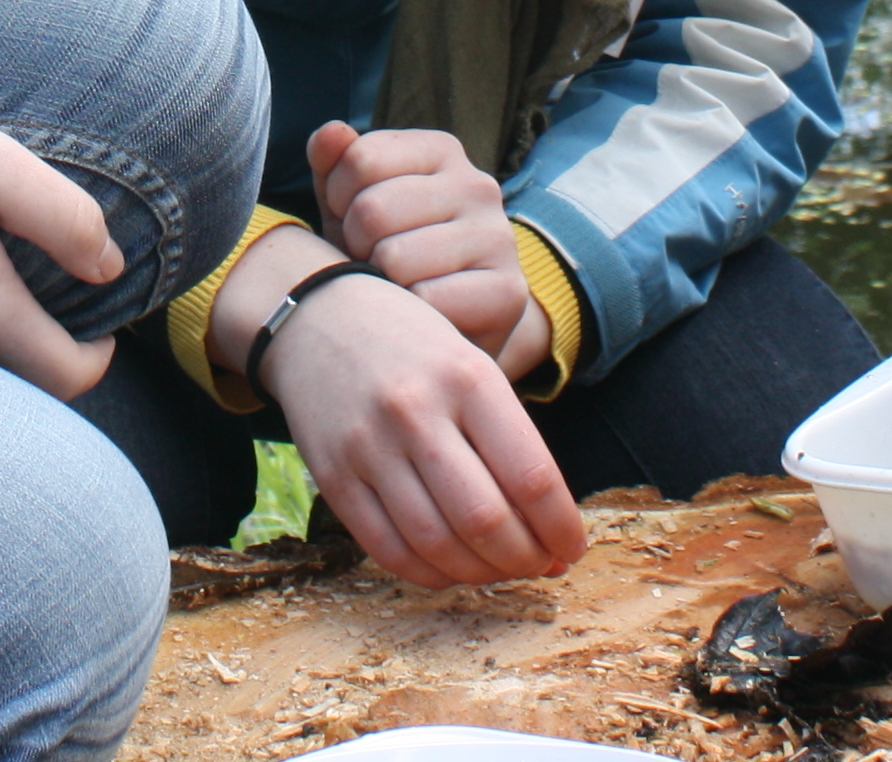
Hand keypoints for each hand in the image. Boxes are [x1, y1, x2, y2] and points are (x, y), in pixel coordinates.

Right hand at [234, 237, 587, 588]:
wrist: (319, 318)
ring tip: (500, 569)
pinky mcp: (332, 475)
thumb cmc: (415, 348)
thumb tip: (554, 535)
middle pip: (485, 519)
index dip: (560, 528)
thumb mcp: (472, 366)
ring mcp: (368, 445)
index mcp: (467, 377)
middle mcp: (416, 410)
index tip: (573, 547)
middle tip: (540, 564)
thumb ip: (510, 442)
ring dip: (481, 573)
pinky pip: (388, 549)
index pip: (531, 476)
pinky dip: (429, 573)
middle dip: (526, 559)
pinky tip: (451, 568)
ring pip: (437, 543)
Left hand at [310, 120, 546, 379]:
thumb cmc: (388, 251)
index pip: (361, 158)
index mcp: (441, 150)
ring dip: (380, 282)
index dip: (339, 199)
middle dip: (357, 245)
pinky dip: (409, 313)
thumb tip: (332, 131)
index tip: (354, 220)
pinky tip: (422, 313)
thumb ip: (335, 163)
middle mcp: (478, 184)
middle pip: (373, 210)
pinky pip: (425, 299)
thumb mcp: (351, 203)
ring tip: (396, 285)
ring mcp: (498, 236)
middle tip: (373, 261)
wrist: (447, 321)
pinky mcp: (508, 291)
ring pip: (394, 258)